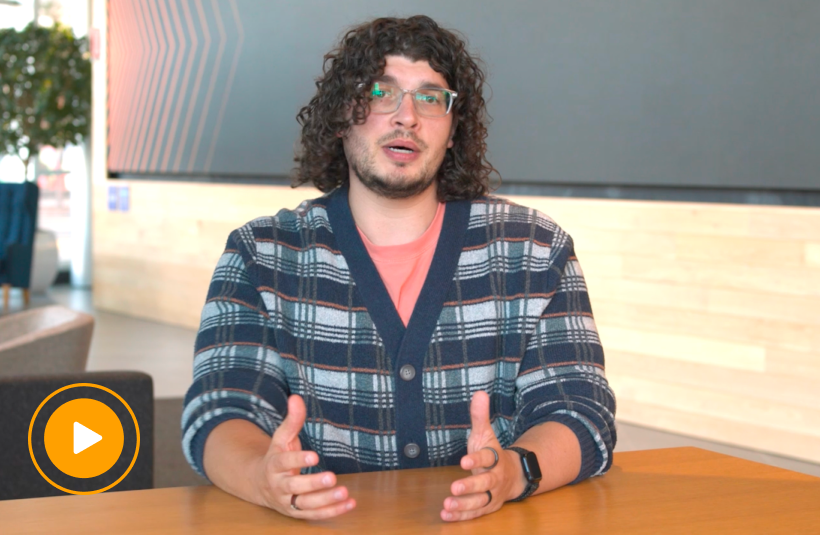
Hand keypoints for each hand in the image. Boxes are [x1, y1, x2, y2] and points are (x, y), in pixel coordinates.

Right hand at [253, 395, 355, 518]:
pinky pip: (315, 515)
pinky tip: (350, 503)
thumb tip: (296, 397)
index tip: (315, 456)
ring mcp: (288, 502)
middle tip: (332, 477)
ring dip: (326, 501)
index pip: (284, 463)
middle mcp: (279, 486)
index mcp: (273, 465)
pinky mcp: (298, 513)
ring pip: (306, 505)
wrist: (259, 485)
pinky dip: (333, 511)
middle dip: (313, 484)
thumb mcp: (282, 438)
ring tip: (344, 492)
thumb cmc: (276, 457)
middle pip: (295, 487)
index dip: (298, 459)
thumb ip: (292, 420)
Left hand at [440, 391, 524, 521]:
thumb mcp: (485, 434)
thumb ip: (480, 416)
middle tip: (454, 488)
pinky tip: (445, 515)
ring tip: (447, 505)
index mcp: (496, 458)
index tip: (463, 461)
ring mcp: (492, 494)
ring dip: (464, 505)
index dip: (477, 459)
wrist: (513, 476)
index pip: (488, 458)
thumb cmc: (493, 453)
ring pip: (480, 501)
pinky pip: (474, 513)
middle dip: (470, 486)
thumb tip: (479, 392)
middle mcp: (496, 478)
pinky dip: (461, 516)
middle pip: (485, 483)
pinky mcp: (487, 507)